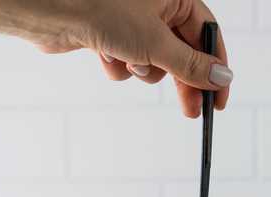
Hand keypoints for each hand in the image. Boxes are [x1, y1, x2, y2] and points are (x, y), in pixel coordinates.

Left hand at [4, 0, 231, 117]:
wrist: (49, 10)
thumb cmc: (100, 8)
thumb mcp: (155, 42)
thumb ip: (191, 65)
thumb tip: (221, 78)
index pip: (207, 35)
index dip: (215, 68)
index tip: (218, 98)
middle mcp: (156, 7)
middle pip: (182, 53)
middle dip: (182, 81)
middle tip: (190, 111)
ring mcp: (133, 23)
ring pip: (154, 62)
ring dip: (141, 70)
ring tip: (126, 61)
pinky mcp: (112, 37)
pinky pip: (128, 63)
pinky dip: (119, 66)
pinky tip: (104, 56)